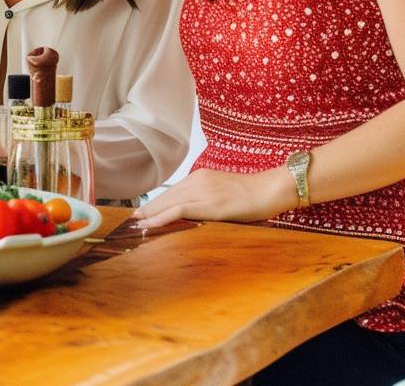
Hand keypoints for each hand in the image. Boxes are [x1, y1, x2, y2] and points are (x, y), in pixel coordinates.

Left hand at [131, 166, 296, 228]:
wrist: (272, 189)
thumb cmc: (253, 195)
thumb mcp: (224, 193)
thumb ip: (207, 200)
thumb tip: (195, 215)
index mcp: (200, 177)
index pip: (171, 192)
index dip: (155, 204)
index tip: (142, 214)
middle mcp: (197, 181)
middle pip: (165, 197)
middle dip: (148, 210)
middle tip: (132, 222)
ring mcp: (202, 191)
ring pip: (168, 203)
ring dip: (150, 215)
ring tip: (135, 226)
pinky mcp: (209, 203)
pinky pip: (178, 211)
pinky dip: (160, 218)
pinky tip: (149, 226)